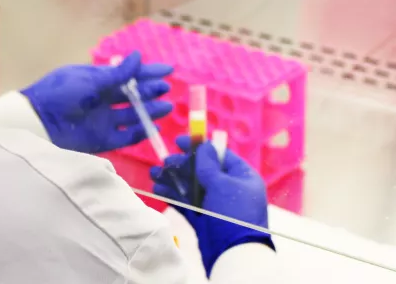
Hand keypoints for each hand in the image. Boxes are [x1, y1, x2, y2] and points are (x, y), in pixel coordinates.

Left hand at [20, 52, 173, 153]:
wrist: (37, 122)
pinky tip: (152, 127)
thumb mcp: (89, 80)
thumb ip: (116, 74)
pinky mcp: (101, 139)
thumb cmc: (60, 94)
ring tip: (166, 107)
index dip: (148, 72)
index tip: (168, 70)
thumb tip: (139, 57)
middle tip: (166, 88)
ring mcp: (103, 120)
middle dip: (151, 91)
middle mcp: (103, 99)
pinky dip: (139, 133)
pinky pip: (125, 137)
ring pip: (132, 115)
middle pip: (133, 95)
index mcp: (98, 80)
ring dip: (149, 110)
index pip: (128, 74)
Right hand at [150, 135, 273, 276]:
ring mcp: (216, 204)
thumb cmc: (233, 213)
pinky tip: (158, 190)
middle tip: (163, 163)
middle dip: (181, 166)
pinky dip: (173, 197)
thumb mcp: (222, 184)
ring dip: (173, 180)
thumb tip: (204, 146)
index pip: (219, 155)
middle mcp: (229, 188)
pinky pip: (187, 203)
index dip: (199, 146)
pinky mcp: (204, 219)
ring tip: (154, 175)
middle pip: (202, 171)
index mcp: (241, 176)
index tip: (179, 142)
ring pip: (191, 187)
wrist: (234, 254)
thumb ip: (209, 165)